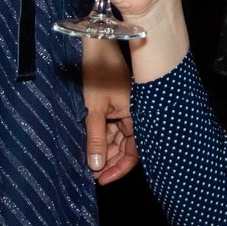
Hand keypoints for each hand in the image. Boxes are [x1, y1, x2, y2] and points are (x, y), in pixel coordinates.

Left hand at [81, 39, 137, 184]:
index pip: (134, 152)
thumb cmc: (97, 74)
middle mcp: (135, 116)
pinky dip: (103, 138)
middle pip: (126, 148)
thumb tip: (96, 166)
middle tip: (93, 176)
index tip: (102, 180)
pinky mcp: (117, 106)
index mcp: (136, 116)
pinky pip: (113, 128)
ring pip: (118, 139)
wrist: (97, 45)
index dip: (119, 168)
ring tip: (90, 165)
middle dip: (111, 162)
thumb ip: (96, 138)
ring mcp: (126, 110)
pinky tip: (92, 148)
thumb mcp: (94, 109)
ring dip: (105, 152)